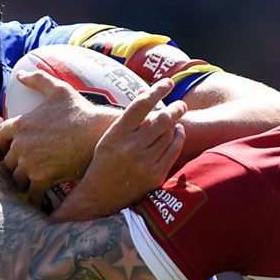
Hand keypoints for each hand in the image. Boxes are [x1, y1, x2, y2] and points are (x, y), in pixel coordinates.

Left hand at [0, 70, 118, 205]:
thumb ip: (38, 79)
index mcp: (20, 124)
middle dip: (13, 166)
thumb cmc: (79, 110)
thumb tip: (21, 74)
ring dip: (22, 183)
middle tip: (22, 170)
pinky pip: (32, 195)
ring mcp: (30, 163)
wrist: (98, 133)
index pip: (0, 137)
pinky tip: (38, 202)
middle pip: (6, 161)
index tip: (11, 149)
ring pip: (16, 180)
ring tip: (31, 185)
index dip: (4, 144)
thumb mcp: (58, 89)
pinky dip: (34, 200)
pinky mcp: (43, 179)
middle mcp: (21, 145)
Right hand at [53, 78, 185, 220]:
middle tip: (181, 104)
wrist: (98, 196)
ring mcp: (144, 162)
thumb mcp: (109, 137)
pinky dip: (179, 138)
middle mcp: (130, 147)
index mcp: (116, 134)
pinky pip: (174, 150)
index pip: (141, 105)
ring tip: (176, 119)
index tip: (167, 83)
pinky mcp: (155, 175)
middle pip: (161, 119)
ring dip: (176, 123)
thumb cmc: (104, 161)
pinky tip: (178, 132)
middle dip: (175, 108)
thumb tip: (146, 93)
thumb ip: (128, 117)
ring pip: (169, 133)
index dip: (157, 90)